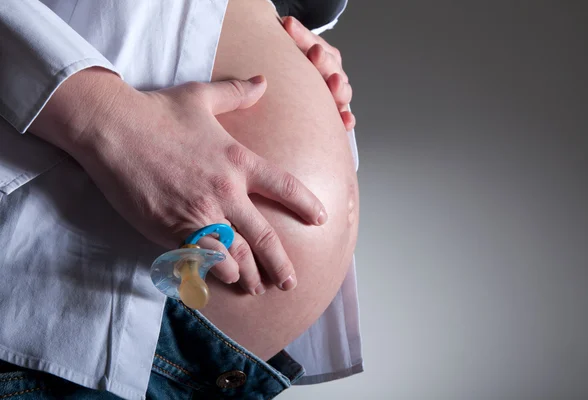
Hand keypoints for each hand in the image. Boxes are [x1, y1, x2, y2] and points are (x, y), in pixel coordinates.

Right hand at [30, 69, 327, 293]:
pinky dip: (211, 275)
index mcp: (238, 161)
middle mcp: (225, 192)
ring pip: (233, 256)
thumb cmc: (157, 111)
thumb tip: (262, 81)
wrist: (111, 128)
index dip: (306, 204)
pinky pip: (199, 260)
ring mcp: (198, 213)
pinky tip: (218, 283)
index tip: (320, 219)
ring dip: (247, 276)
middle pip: (263, 236)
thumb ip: (236, 93)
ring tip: (255, 288)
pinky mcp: (170, 229)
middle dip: (280, 263)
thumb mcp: (202, 96)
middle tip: (290, 282)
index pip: (284, 187)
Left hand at [283, 16, 355, 130]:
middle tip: (315, 52)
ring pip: (342, 92)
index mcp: (323, 55)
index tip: (290, 27)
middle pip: (331, 67)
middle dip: (323, 60)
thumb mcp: (297, 51)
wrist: (306, 81)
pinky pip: (344, 119)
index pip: (312, 43)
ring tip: (334, 82)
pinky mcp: (337, 115)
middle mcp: (333, 74)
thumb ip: (295, 38)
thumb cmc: (299, 67)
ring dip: (338, 87)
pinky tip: (345, 120)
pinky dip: (346, 120)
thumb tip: (287, 23)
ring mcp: (337, 94)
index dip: (302, 37)